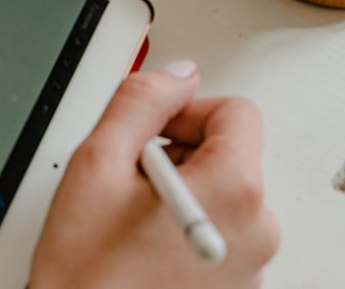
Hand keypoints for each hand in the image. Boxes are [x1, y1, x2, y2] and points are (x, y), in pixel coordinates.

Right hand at [30, 60, 279, 288]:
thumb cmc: (87, 272)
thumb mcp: (98, 162)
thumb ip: (141, 102)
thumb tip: (175, 77)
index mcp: (234, 191)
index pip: (236, 112)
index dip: (186, 111)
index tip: (151, 131)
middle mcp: (258, 230)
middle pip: (230, 153)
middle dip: (178, 152)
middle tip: (128, 179)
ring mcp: (251, 265)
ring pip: (221, 193)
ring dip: (179, 190)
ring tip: (131, 218)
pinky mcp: (238, 287)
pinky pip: (220, 231)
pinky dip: (186, 224)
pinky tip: (143, 244)